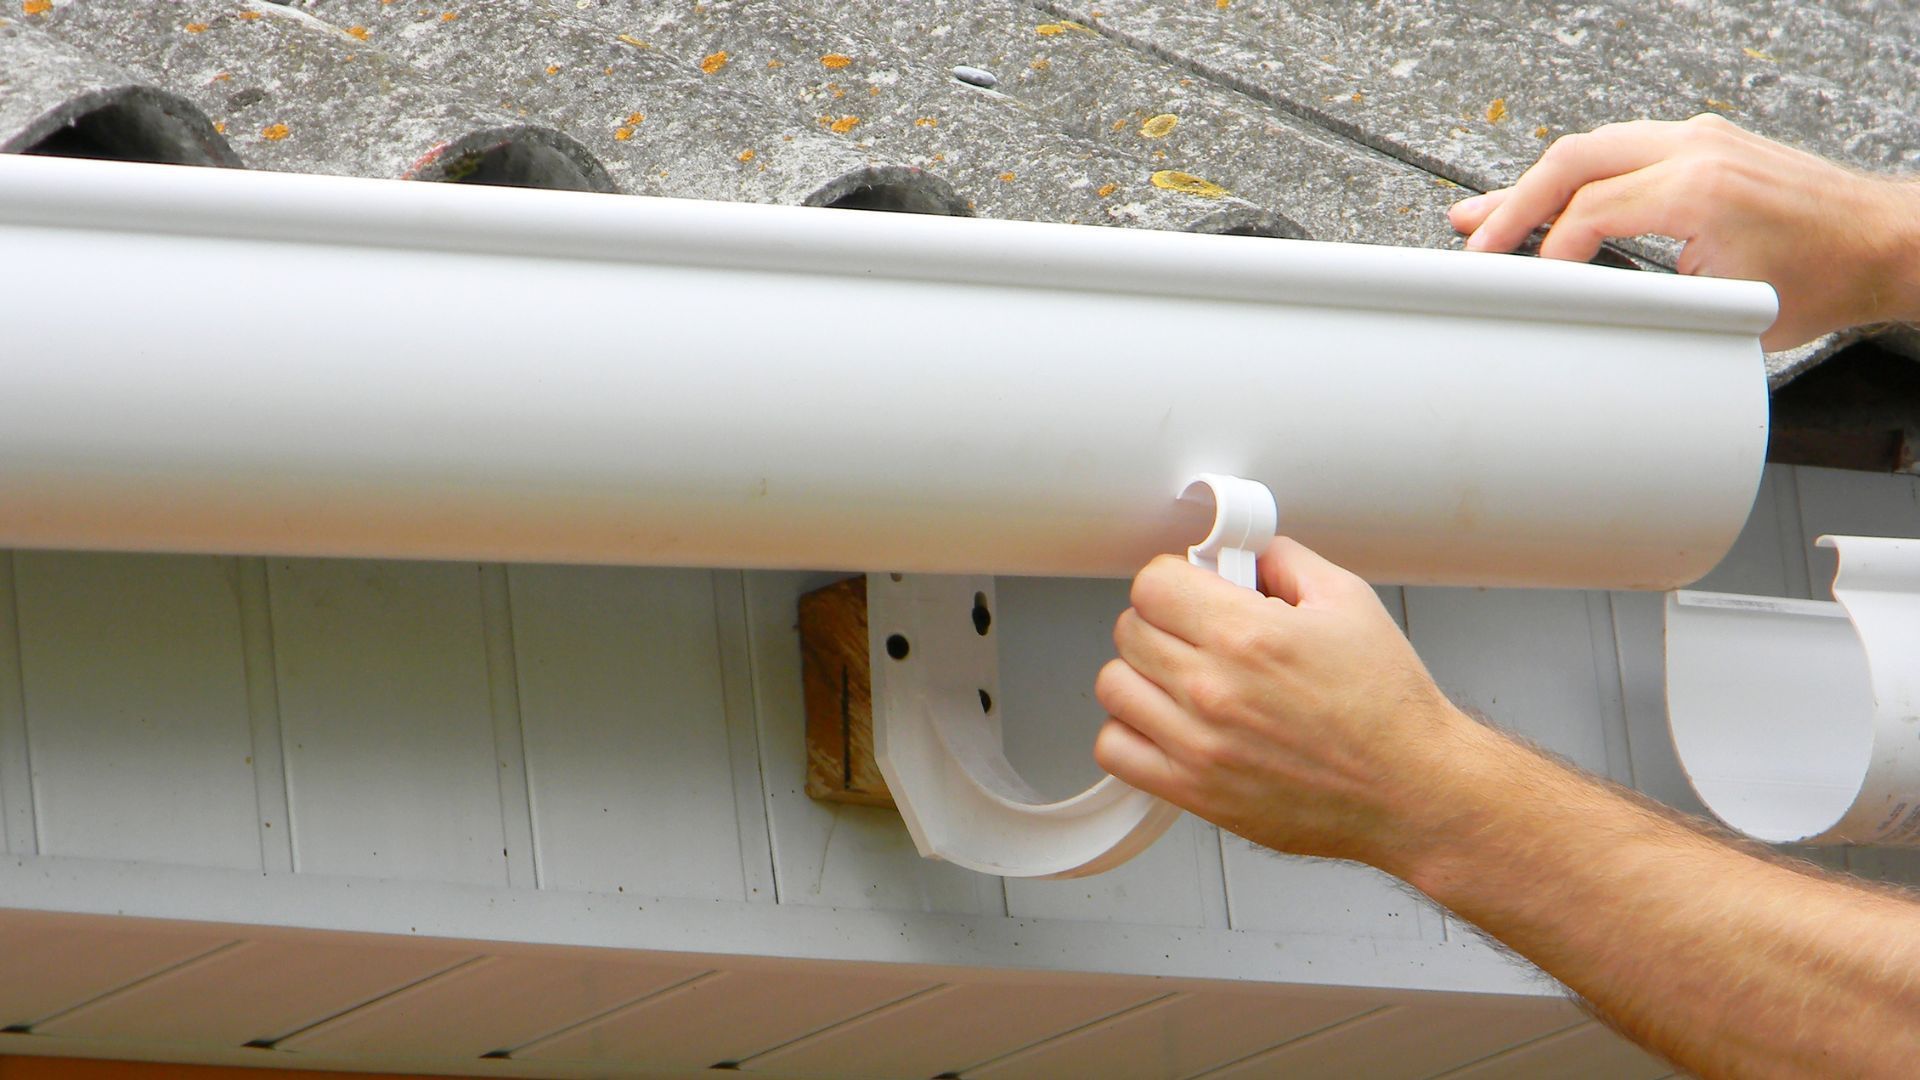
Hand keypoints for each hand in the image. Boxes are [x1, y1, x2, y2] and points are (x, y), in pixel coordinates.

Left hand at [1094, 540, 1490, 872]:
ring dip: (1141, 675)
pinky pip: (1115, 750)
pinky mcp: (1193, 791)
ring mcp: (1198, 744)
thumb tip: (1242, 552)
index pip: (1152, 583)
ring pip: (1114, 686)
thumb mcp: (1348, 601)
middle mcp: (1214, 689)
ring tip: (1180, 677)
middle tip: (1195, 632)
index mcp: (1248, 635)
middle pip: (1130, 630)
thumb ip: (1284, 562)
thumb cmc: (1388, 708)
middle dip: (1162, 622)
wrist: (1412, 789)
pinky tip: (1167, 724)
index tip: (1191, 591)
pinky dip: (1131, 733)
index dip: (1173, 580)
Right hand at [1448, 113, 1919, 350]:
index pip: (1589, 210)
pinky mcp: (1704, 143)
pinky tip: (1546, 198)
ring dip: (1537, 184)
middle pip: (1573, 159)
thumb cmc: (1823, 279)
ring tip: (1485, 216)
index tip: (1523, 284)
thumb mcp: (1725, 311)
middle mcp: (1695, 149)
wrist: (1882, 244)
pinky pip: (1620, 150)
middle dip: (1513, 203)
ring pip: (1592, 148)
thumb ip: (1645, 305)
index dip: (1546, 252)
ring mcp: (1700, 138)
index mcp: (1697, 187)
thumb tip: (1581, 313)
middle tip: (1472, 239)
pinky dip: (1576, 176)